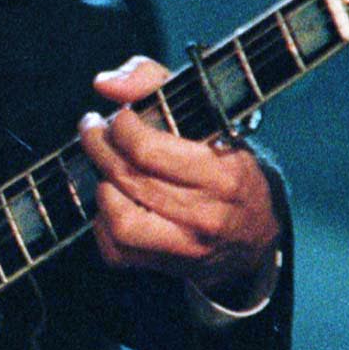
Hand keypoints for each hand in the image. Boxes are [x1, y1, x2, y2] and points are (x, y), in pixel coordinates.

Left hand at [79, 57, 279, 293]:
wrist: (255, 232)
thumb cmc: (225, 163)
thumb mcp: (207, 113)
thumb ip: (155, 82)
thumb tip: (105, 84)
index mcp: (224, 173)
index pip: (148, 150)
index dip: (120, 127)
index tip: (118, 116)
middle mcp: (208, 214)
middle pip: (129, 179)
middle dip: (100, 148)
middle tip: (93, 130)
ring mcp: (188, 246)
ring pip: (119, 220)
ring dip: (103, 188)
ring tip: (106, 168)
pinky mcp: (168, 267)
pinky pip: (115, 249)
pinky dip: (102, 224)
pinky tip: (114, 202)